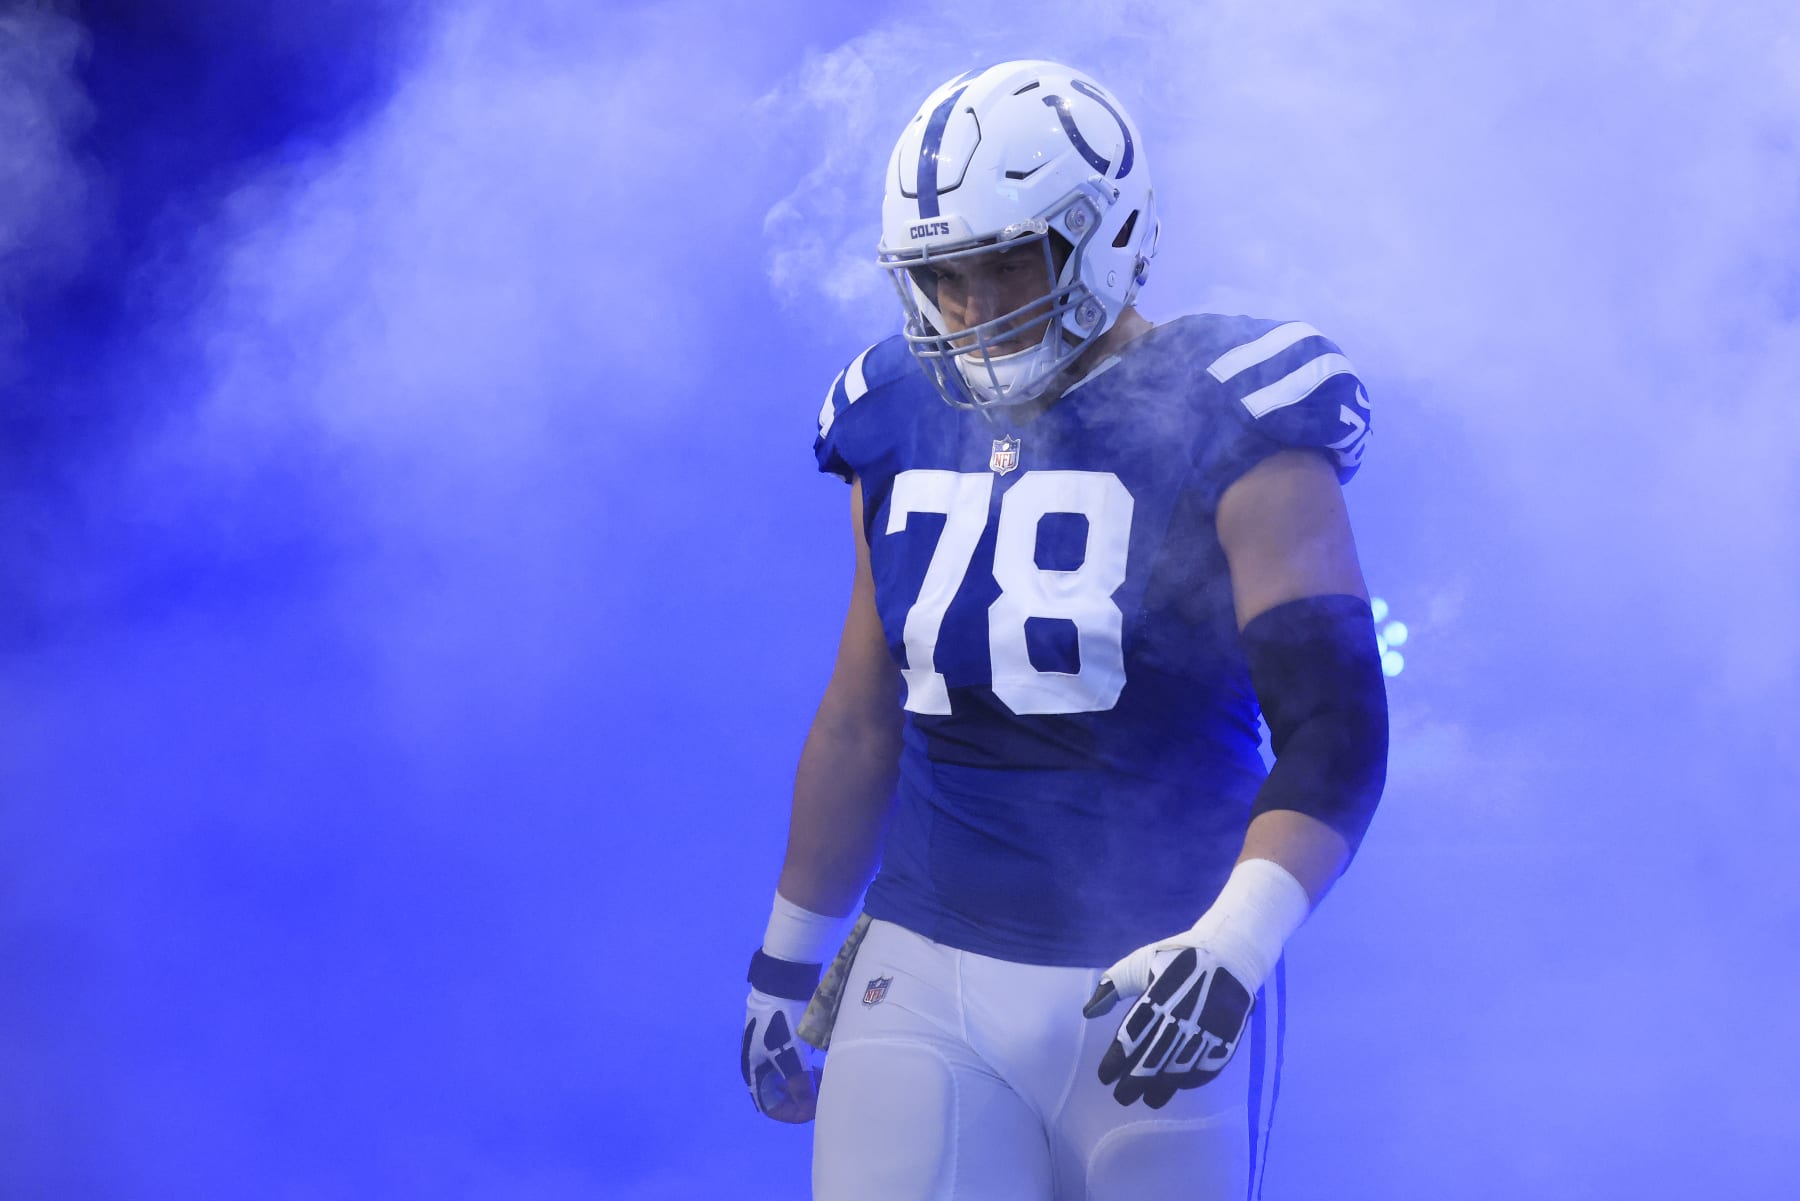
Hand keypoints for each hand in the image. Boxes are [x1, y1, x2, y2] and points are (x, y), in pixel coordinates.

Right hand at [743, 951, 823, 1122]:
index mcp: (755, 1073)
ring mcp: (773, 1053)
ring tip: (825, 1081)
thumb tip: (808, 1106)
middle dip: (802, 1099)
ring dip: (807, 1084)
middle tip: (823, 1093)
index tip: (812, 1109)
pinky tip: (821, 1067)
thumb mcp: (790, 1056)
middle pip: (781, 1095)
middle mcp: (762, 1067)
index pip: (770, 1107)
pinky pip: (796, 1065)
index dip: (791, 1113)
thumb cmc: (781, 1023)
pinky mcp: (784, 1042)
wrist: (781, 985)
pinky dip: (807, 1070)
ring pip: (791, 1080)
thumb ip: (798, 1083)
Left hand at [1083, 940, 1253, 1108]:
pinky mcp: (1227, 1036)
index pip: (1131, 1038)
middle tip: (1121, 1097)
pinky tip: (1178, 1086)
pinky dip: (1190, 1081)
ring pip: (1178, 1069)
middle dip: (1134, 1083)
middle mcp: (1181, 1017)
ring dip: (1161, 1088)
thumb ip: (1113, 986)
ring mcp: (1206, 1030)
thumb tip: (1088, 1012)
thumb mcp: (1141, 961)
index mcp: (1157, 997)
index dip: (1115, 1061)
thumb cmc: (1179, 956)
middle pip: (1152, 1060)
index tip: (1104, 1077)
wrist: (1231, 951)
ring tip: (1149, 1100)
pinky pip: (1206, 1068)